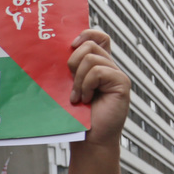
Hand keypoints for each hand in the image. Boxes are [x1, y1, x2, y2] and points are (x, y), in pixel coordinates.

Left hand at [67, 29, 130, 146]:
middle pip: (90, 44)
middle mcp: (108, 66)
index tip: (71, 45)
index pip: (97, 36)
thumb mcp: (68, 88)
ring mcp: (116, 74)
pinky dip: (87, 85)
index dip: (86, 33)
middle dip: (73, 63)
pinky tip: (87, 99)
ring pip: (91, 58)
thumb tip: (52, 51)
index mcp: (96, 65)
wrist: (88, 139)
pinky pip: (98, 72)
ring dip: (79, 80)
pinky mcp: (121, 83)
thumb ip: (68, 70)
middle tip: (71, 85)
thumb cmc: (76, 117)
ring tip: (79, 97)